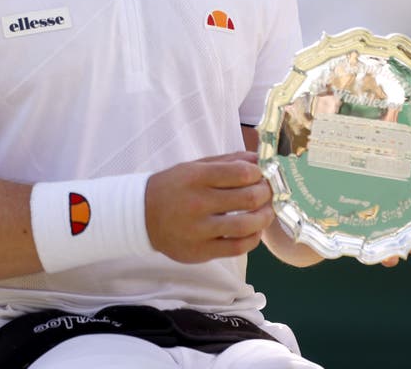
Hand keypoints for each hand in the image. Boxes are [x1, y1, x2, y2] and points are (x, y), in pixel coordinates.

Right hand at [145, 151, 274, 263]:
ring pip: (247, 225)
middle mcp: (197, 203)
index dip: (259, 174)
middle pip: (248, 198)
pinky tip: (254, 230)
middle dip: (266, 193)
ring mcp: (199, 230)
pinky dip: (253, 238)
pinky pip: (237, 247)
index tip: (261, 175)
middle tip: (269, 192)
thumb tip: (260, 159)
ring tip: (267, 212)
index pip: (241, 173)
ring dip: (265, 217)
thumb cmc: (173, 187)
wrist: (141, 216)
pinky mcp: (200, 251)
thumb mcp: (195, 167)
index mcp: (196, 177)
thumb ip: (228, 161)